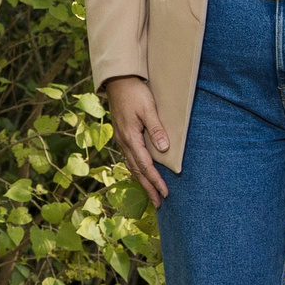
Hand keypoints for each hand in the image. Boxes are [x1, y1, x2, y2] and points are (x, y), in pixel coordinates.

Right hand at [104, 76, 170, 207]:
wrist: (118, 81)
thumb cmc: (135, 93)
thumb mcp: (148, 109)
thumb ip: (157, 129)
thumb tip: (164, 149)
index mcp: (130, 138)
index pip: (146, 166)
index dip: (156, 181)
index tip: (165, 193)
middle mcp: (124, 142)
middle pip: (137, 171)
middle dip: (148, 188)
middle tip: (159, 203)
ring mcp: (121, 139)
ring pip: (132, 166)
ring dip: (142, 181)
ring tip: (151, 194)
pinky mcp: (122, 135)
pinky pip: (130, 158)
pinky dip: (137, 169)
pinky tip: (142, 174)